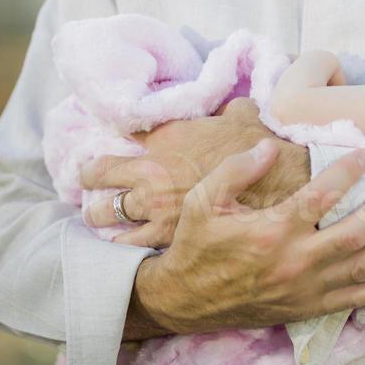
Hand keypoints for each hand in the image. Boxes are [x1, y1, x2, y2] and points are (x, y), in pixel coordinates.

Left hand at [80, 99, 304, 248]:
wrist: (274, 175)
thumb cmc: (250, 141)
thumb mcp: (226, 115)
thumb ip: (212, 114)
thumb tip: (218, 109)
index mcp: (155, 152)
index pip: (103, 167)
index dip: (91, 172)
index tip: (90, 174)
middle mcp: (150, 187)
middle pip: (102, 206)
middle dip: (97, 210)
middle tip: (97, 211)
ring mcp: (162, 219)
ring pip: (118, 237)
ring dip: (114, 237)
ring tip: (115, 238)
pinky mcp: (178, 243)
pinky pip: (144, 255)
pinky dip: (140, 256)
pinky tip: (143, 254)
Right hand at [131, 142, 364, 333]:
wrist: (185, 300)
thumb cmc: (196, 244)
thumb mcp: (203, 200)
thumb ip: (236, 170)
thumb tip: (270, 147)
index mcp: (271, 230)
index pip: (320, 196)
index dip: (347, 173)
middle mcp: (296, 261)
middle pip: (356, 230)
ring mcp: (306, 288)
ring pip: (364, 266)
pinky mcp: (309, 307)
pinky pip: (355, 299)